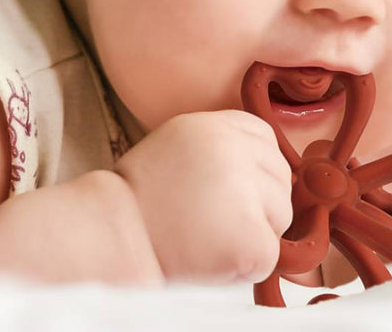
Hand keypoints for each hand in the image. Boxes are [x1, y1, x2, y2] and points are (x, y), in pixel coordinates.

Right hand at [114, 110, 291, 283]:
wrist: (110, 239)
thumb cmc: (140, 199)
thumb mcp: (179, 144)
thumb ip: (221, 144)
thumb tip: (266, 164)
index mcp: (215, 126)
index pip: (266, 138)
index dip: (256, 168)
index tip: (234, 188)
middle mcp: (233, 150)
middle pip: (280, 176)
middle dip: (260, 203)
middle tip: (217, 220)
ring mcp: (244, 192)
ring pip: (281, 214)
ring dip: (255, 232)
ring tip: (209, 237)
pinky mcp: (250, 238)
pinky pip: (270, 255)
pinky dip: (247, 266)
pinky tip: (213, 259)